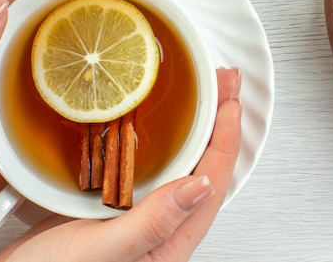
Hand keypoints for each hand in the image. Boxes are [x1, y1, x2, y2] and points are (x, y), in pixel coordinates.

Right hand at [0, 67, 241, 261]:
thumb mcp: (102, 252)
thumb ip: (152, 224)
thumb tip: (199, 187)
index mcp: (170, 241)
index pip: (212, 182)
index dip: (226, 139)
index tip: (230, 102)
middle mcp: (161, 226)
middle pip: (202, 166)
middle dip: (215, 123)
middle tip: (221, 86)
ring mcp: (138, 214)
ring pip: (177, 164)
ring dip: (191, 127)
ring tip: (198, 95)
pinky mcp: (113, 205)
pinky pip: (146, 166)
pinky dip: (156, 138)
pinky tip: (148, 122)